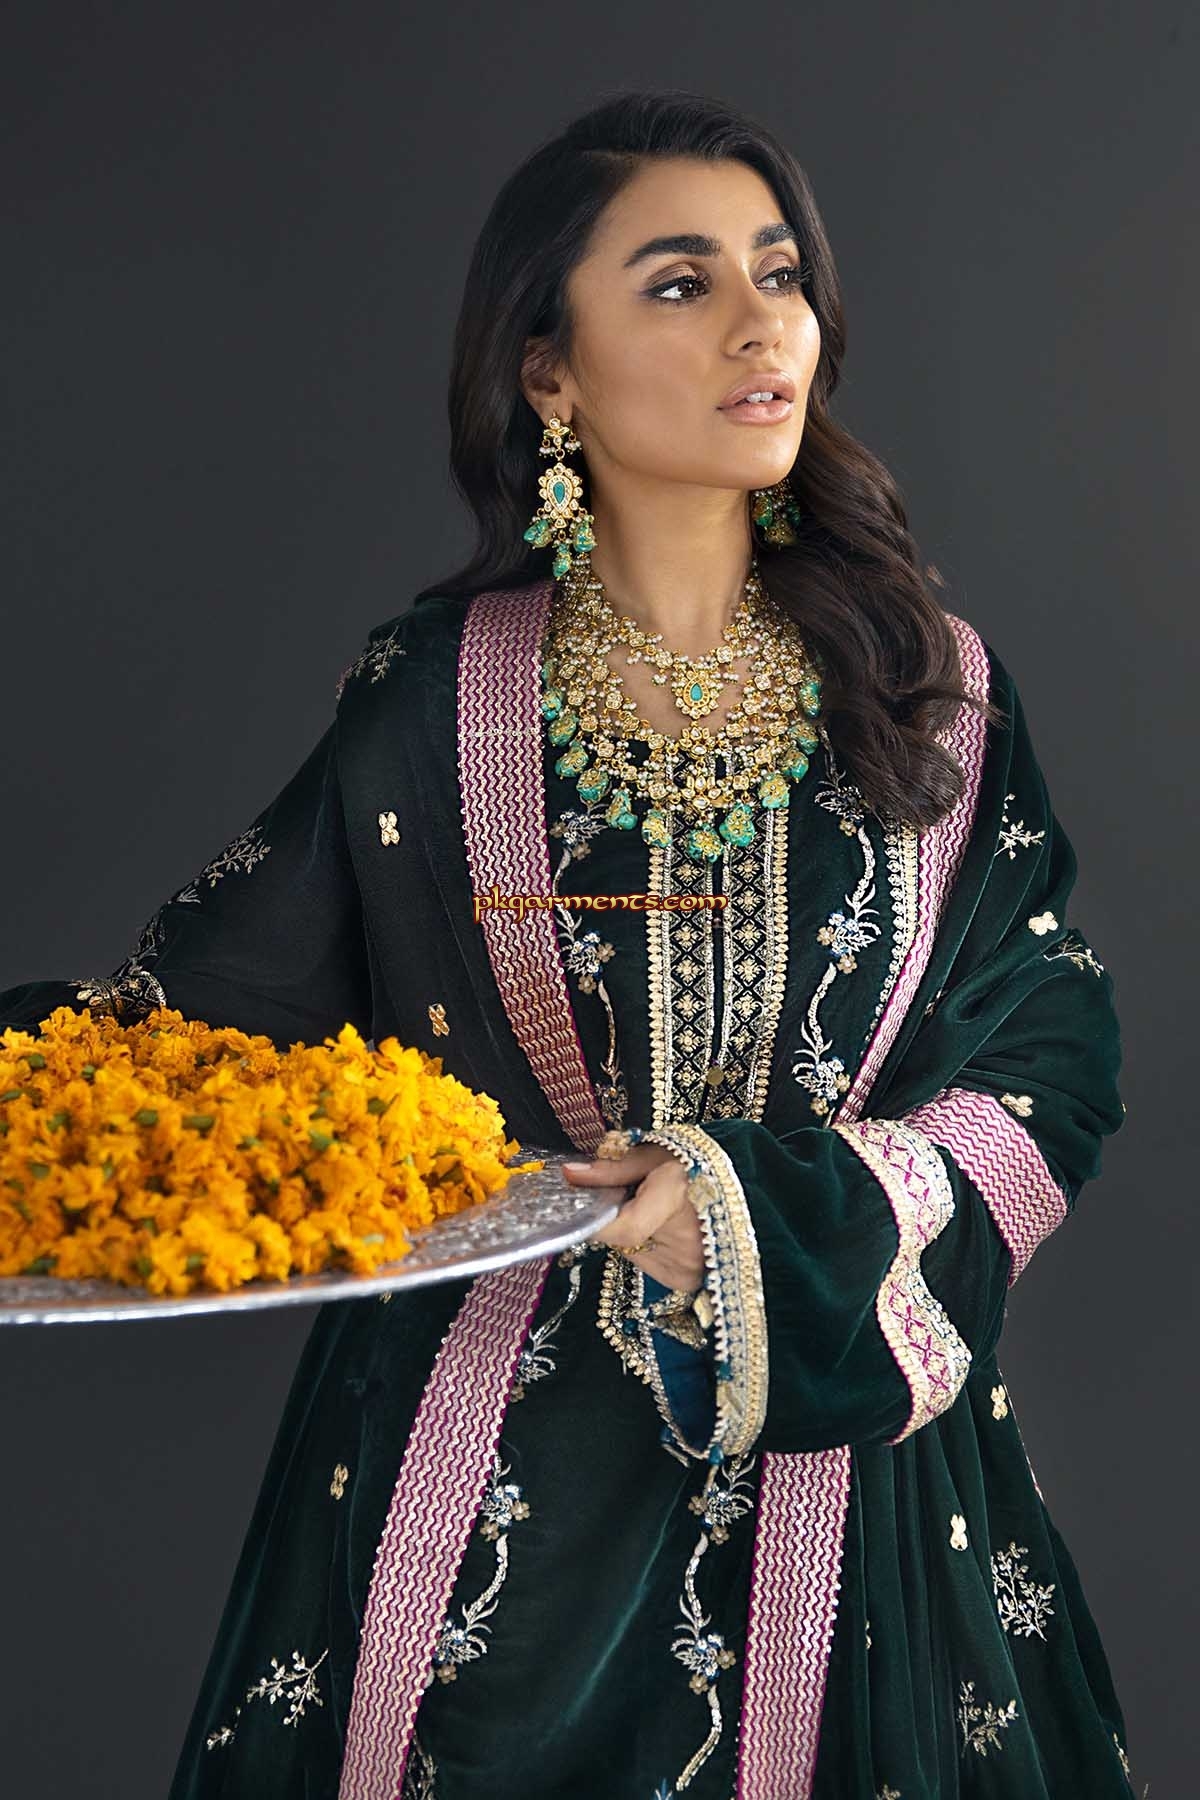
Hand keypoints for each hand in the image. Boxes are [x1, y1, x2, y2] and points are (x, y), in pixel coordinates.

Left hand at [562, 1144, 705, 1292]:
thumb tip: (569, 1175)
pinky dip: (647, 1246)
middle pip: (621, 1240)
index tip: (584, 1202)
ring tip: (655, 1211)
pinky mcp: (685, 1281)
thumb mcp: (654, 1155)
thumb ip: (610, 1170)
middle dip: (615, 1218)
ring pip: (631, 1252)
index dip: (597, 1219)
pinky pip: (648, 1263)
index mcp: (678, 1203)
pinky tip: (666, 1229)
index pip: (624, 1229)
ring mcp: (687, 1268)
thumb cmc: (698, 1164)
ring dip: (632, 1233)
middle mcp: (685, 1245)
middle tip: (632, 1196)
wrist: (743, 1186)